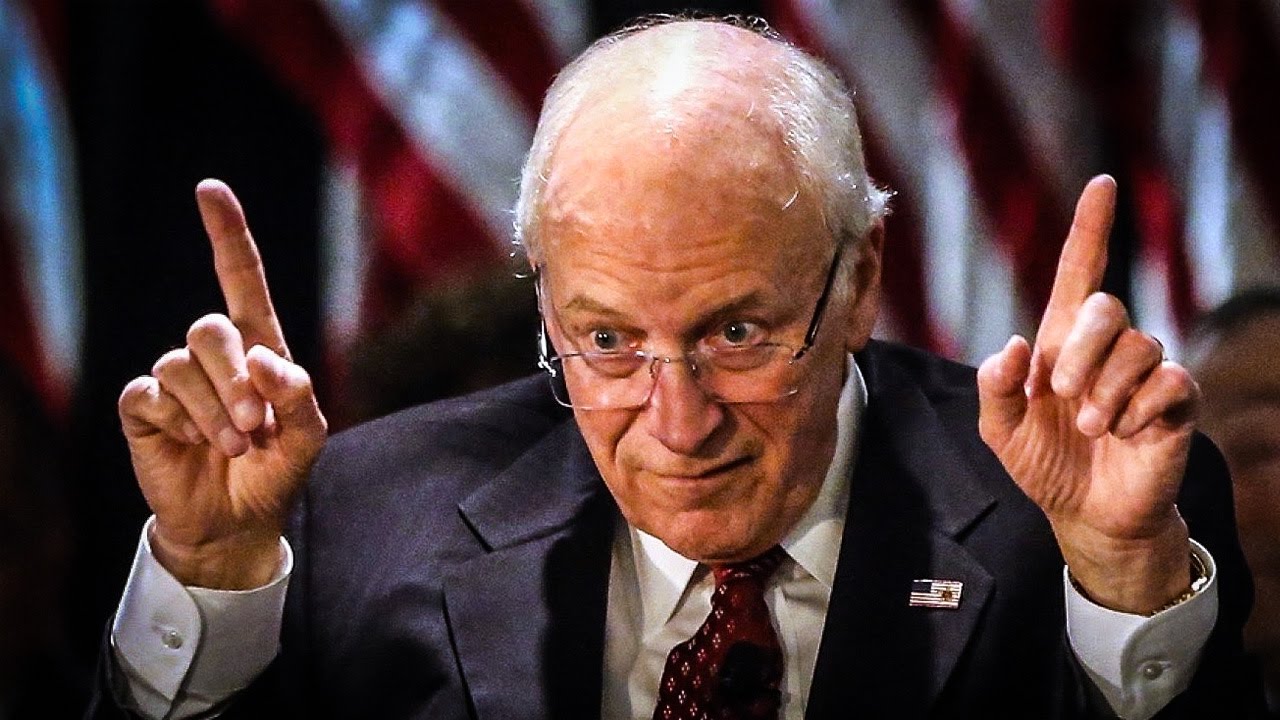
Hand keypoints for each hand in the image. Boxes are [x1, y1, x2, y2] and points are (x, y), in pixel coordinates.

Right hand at [118, 180, 327, 588]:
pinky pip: (151, 392)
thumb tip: (263, 358)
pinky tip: (190, 443)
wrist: (236, 523)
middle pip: (209, 327)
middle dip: (236, 379)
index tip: (210, 189)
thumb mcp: (308, 438)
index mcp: (258, 348)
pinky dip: (179, 421)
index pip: (241, 279)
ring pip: (181, 362)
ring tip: (233, 444)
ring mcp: (175, 379)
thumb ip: (299, 395)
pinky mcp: (144, 407)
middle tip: (256, 427)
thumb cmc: (275, 473)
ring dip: (214, 409)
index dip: (227, 234)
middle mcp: (214, 355)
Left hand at [977, 175, 1198, 613]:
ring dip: (1107, 391)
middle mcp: (1106, 348)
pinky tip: (1128, 434)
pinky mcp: (1174, 401)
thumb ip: (995, 388)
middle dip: (1082, 350)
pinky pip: (1169, 381)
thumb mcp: (1001, 431)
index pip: (1079, 271)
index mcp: (1061, 343)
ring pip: (1139, 345)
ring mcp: (1144, 372)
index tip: (1102, 184)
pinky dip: (1140, 410)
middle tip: (1062, 396)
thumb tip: (1011, 345)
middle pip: (1107, 306)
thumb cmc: (1044, 464)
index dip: (1090, 228)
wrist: (1086, 515)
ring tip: (1092, 427)